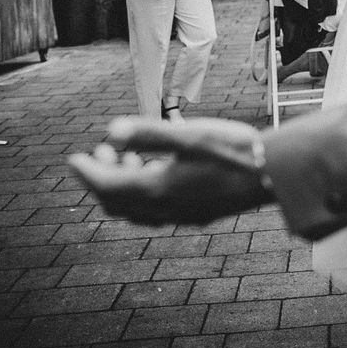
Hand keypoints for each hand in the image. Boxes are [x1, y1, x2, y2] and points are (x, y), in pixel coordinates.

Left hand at [68, 116, 268, 224]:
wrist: (272, 172)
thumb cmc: (233, 148)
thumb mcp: (189, 134)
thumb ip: (148, 134)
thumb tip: (110, 132)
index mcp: (157, 188)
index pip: (106, 185)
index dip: (87, 172)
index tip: (74, 159)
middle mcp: (164, 208)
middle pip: (116, 203)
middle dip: (101, 181)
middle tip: (100, 156)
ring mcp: (181, 215)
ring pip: (135, 211)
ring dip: (121, 189)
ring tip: (127, 161)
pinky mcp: (196, 215)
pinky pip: (155, 213)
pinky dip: (142, 197)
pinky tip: (157, 175)